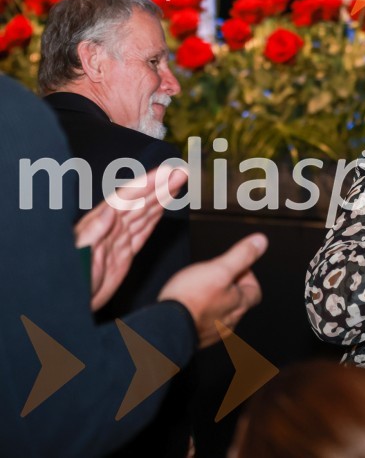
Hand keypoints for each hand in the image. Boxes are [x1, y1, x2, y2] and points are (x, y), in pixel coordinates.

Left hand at [76, 166, 187, 310]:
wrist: (67, 307)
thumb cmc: (69, 283)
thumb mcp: (78, 257)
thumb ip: (92, 233)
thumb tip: (109, 211)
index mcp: (99, 225)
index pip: (128, 198)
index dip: (148, 183)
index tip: (166, 172)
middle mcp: (110, 228)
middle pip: (141, 201)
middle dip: (161, 185)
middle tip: (181, 172)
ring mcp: (118, 240)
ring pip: (145, 212)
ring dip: (162, 196)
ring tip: (178, 181)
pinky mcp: (124, 253)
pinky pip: (143, 230)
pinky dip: (155, 217)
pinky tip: (163, 207)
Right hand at [158, 233, 267, 347]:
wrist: (165, 326)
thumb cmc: (190, 298)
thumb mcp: (219, 268)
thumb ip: (241, 255)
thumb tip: (260, 242)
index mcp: (239, 304)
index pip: (255, 291)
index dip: (247, 276)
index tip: (234, 267)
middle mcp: (230, 322)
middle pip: (238, 302)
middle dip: (230, 287)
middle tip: (214, 275)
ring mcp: (213, 333)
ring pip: (221, 313)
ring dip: (215, 301)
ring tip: (200, 289)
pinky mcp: (197, 338)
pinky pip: (205, 323)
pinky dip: (201, 313)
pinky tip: (190, 306)